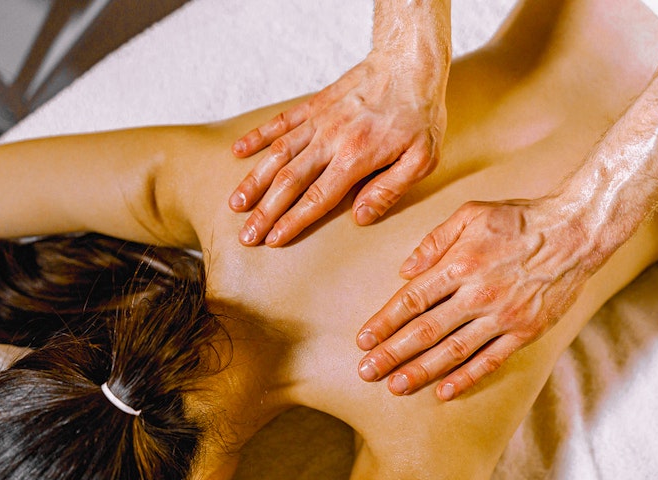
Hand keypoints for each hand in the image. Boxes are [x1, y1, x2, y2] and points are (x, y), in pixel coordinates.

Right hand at [229, 48, 446, 246]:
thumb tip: (360, 217)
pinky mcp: (315, 104)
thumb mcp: (422, 158)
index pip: (317, 198)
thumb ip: (389, 189)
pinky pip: (281, 122)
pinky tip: (239, 152)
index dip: (292, 221)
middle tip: (246, 235)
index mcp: (356, 157)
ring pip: (278, 154)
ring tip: (236, 203)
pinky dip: (258, 137)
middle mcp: (330, 140)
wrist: (409, 62)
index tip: (272, 240)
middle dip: (265, 211)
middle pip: (289, 181)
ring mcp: (319, 121)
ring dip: (254, 180)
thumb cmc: (420, 114)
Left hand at [356, 195, 610, 399]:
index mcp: (460, 264)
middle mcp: (478, 294)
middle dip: (392, 354)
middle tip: (367, 372)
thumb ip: (434, 241)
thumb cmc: (520, 219)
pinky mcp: (525, 331)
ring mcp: (502, 316)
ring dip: (421, 371)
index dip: (385, 322)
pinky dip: (466, 378)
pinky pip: (490, 361)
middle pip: (425, 331)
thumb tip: (404, 270)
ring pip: (454, 351)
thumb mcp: (472, 213)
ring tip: (395, 387)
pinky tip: (444, 392)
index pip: (412, 299)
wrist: (576, 232)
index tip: (363, 340)